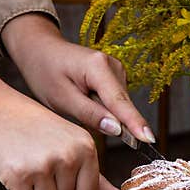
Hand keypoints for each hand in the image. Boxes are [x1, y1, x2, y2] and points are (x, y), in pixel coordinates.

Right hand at [0, 57, 119, 189]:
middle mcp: (69, 155)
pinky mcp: (20, 174)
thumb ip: (93, 174)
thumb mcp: (68, 142)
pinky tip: (13, 171)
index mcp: (86, 147)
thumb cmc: (29, 126)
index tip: (58, 179)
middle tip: (37, 167)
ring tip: (26, 167)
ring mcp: (45, 165)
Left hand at [1, 13, 154, 142]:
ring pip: (119, 107)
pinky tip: (84, 100)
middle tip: (79, 114)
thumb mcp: (61, 98)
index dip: (135, 123)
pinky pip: (115, 103)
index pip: (120, 102)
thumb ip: (90, 114)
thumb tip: (117, 130)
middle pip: (122, 106)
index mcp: (98, 67)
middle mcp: (114, 66)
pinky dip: (103, 109)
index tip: (149, 140)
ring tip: (77, 103)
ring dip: (103, 115)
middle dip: (110, 122)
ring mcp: (117, 71)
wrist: (40, 50)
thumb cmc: (46, 72)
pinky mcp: (115, 77)